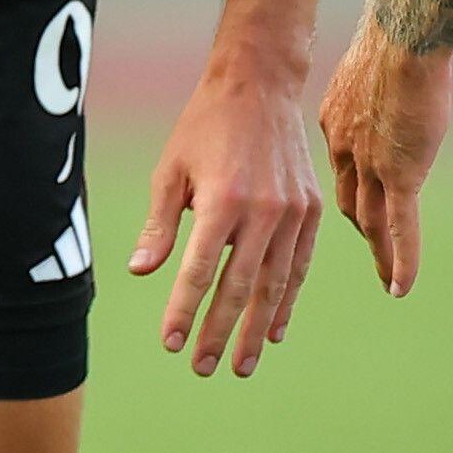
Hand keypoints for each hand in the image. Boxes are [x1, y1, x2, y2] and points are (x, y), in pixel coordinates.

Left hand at [129, 65, 323, 376]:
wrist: (261, 84)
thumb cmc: (205, 125)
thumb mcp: (171, 170)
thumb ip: (159, 225)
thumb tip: (140, 272)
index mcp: (223, 200)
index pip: (199, 271)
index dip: (184, 311)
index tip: (171, 344)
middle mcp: (263, 211)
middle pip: (239, 288)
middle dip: (218, 332)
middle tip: (202, 368)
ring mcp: (293, 213)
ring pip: (274, 285)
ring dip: (256, 329)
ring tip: (241, 364)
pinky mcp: (312, 211)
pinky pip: (299, 266)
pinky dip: (288, 301)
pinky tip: (276, 330)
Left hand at [319, 19, 452, 297]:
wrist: (404, 37)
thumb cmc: (389, 40)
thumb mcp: (373, 66)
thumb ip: (371, 90)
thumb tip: (374, 88)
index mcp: (336, 125)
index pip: (338, 171)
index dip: (344, 192)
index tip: (347, 210)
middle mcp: (347, 151)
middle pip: (349, 201)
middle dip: (359, 227)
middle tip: (370, 251)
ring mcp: (373, 166)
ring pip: (371, 222)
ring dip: (380, 254)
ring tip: (387, 279)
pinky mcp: (401, 174)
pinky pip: (400, 228)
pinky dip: (401, 260)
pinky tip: (401, 289)